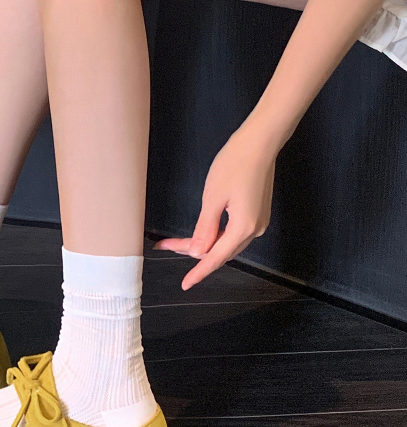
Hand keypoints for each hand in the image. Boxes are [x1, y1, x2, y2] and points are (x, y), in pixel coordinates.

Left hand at [153, 123, 277, 290]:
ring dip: (204, 243)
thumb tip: (197, 252)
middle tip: (167, 245)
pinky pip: (234, 232)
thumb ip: (204, 228)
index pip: (216, 257)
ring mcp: (258, 221)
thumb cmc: (235, 164)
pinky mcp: (257, 212)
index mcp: (243, 228)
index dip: (199, 272)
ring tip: (178, 240)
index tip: (185, 283)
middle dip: (194, 252)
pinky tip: (202, 232)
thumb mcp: (213, 197)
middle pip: (221, 251)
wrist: (260, 143)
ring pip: (227, 242)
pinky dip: (216, 235)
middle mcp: (254, 229)